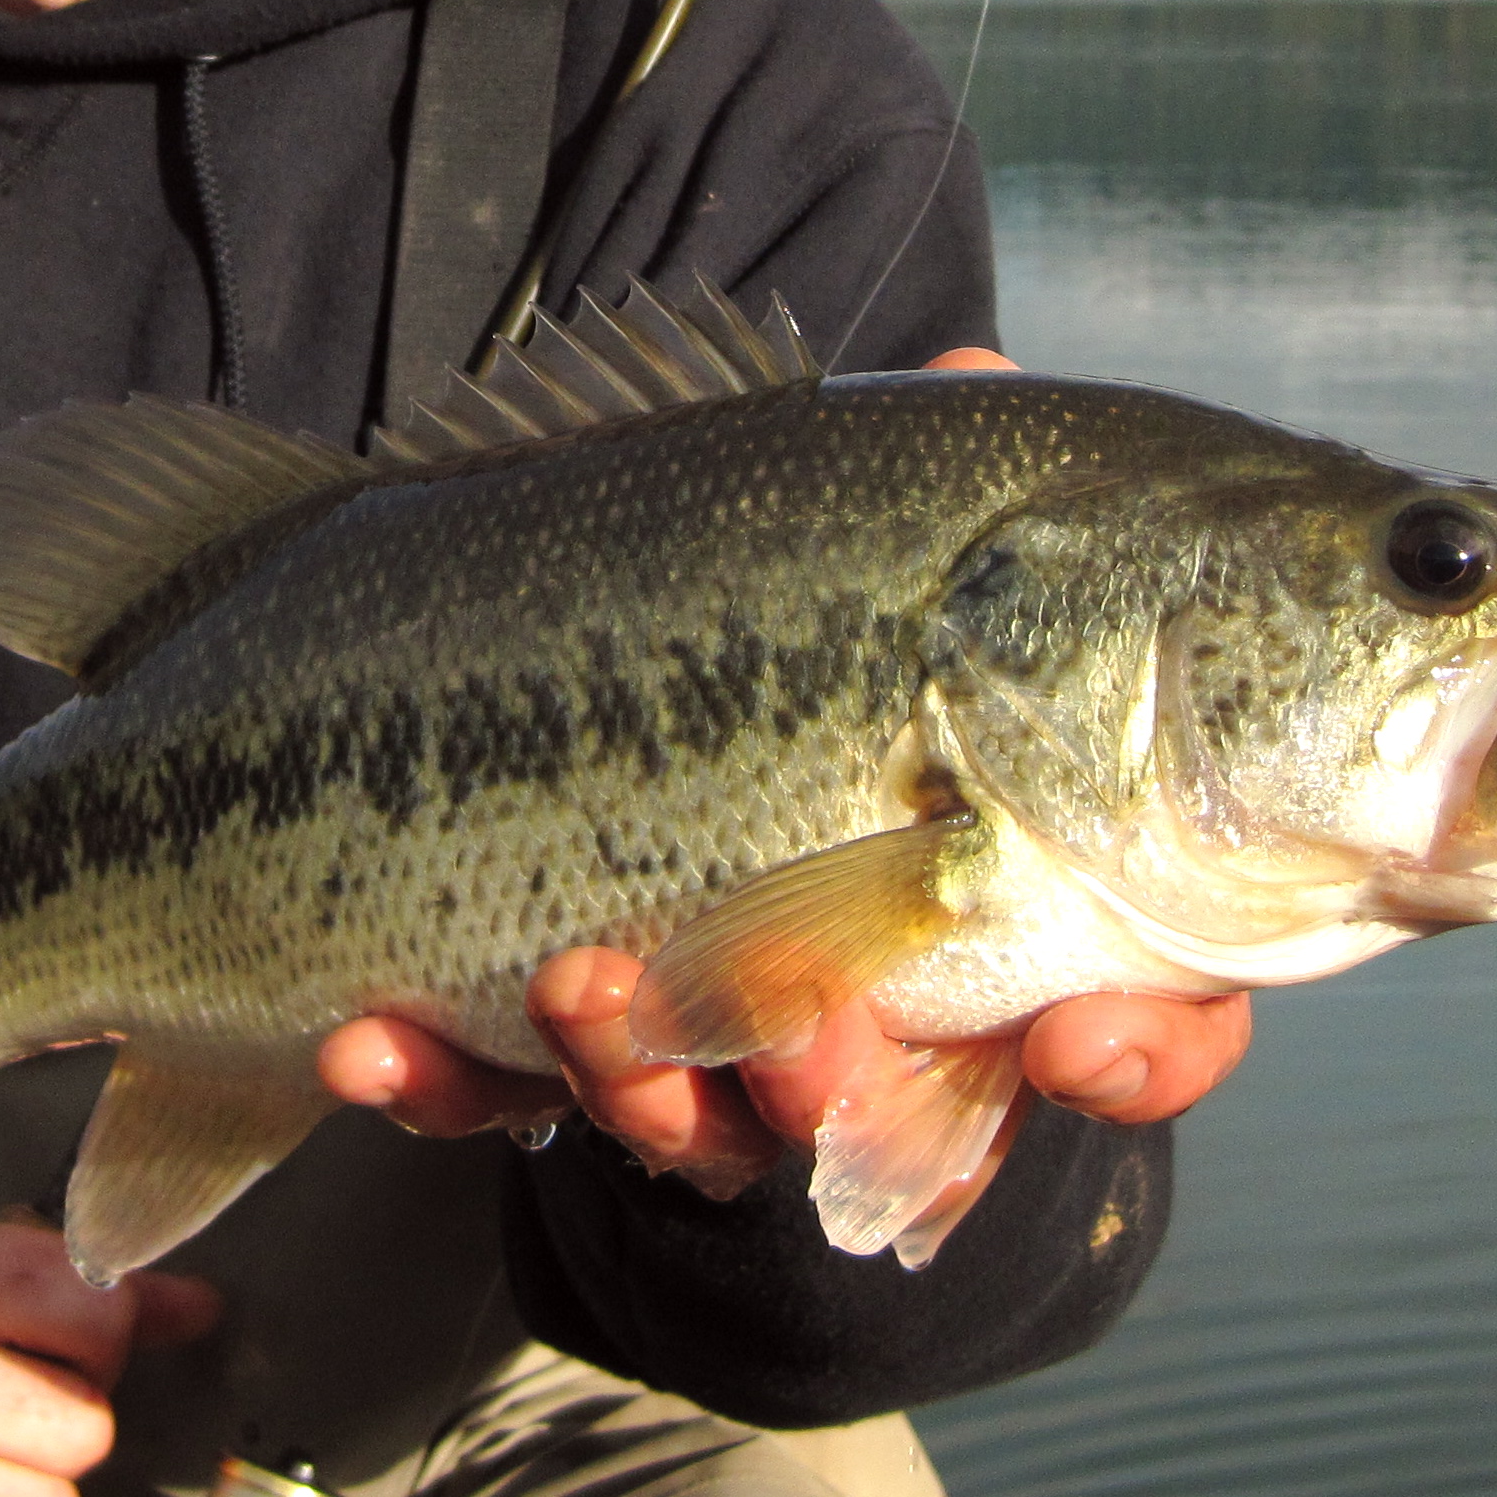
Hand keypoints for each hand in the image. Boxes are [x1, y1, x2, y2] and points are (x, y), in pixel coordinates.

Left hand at [319, 336, 1253, 1200]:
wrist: (521, 671)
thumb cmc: (780, 596)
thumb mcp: (866, 538)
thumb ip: (943, 497)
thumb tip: (971, 375)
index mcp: (1005, 893)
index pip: (1131, 1008)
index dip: (1136, 1045)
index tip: (1083, 1044)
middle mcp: (866, 999)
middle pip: (895, 1103)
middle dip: (842, 1082)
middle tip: (810, 1042)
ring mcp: (689, 1042)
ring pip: (689, 1121)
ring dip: (635, 1071)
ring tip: (578, 986)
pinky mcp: (529, 1053)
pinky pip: (485, 1102)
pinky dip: (430, 1081)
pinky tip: (359, 1041)